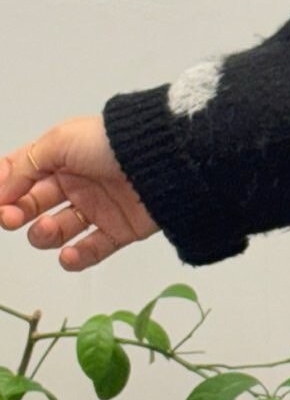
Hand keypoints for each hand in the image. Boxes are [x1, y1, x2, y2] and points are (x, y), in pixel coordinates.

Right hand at [0, 115, 158, 271]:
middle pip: (32, 206)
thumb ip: (24, 165)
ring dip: (44, 235)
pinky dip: (76, 257)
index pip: (21, 176)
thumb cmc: (111, 142)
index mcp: (60, 158)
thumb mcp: (59, 141)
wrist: (164, 159)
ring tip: (48, 227)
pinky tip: (69, 253)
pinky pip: (91, 251)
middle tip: (11, 217)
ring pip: (56, 231)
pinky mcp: (119, 231)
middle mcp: (76, 183)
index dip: (3, 191)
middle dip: (15, 213)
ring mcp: (97, 208)